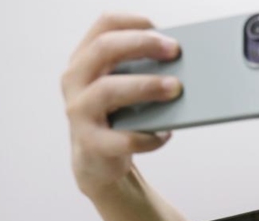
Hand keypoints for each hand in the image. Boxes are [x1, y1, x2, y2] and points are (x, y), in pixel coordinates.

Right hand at [61, 13, 181, 196]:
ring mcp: (79, 111)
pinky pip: (122, 138)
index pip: (104, 25)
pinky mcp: (91, 142)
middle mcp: (76, 80)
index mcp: (86, 59)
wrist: (98, 161)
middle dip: (142, 45)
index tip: (162, 29)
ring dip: (146, 86)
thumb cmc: (119, 116)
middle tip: (175, 51)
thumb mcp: (127, 87)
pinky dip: (149, 137)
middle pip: (104, 49)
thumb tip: (183, 62)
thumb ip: (143, 71)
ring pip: (108, 90)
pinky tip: (165, 134)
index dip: (133, 22)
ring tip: (176, 89)